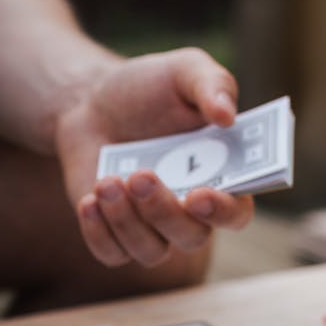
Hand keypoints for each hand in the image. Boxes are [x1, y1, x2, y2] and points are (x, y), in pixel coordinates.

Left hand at [54, 48, 253, 266]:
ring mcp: (152, 229)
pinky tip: (89, 201)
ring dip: (126, 221)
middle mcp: (190, 213)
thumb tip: (227, 115)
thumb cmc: (147, 89)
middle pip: (191, 238)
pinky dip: (98, 233)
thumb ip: (213, 85)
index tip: (200, 195)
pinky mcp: (114, 236)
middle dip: (163, 210)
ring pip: (150, 251)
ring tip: (106, 181)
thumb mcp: (184, 70)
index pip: (236, 214)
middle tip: (139, 175)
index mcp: (221, 179)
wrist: (91, 104)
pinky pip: (111, 254)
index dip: (222, 212)